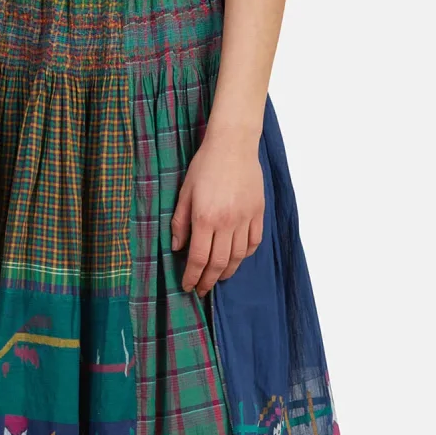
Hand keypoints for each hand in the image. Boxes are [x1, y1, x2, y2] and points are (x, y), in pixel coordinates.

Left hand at [171, 128, 264, 295]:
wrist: (233, 144)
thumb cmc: (205, 166)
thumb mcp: (185, 193)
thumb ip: (180, 223)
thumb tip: (177, 248)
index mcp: (205, 218)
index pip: (198, 258)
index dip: (192, 277)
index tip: (188, 287)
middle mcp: (226, 223)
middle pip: (218, 263)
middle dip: (208, 281)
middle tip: (202, 290)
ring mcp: (245, 218)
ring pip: (238, 257)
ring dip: (227, 272)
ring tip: (218, 277)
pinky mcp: (258, 212)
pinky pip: (254, 242)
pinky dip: (245, 255)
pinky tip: (237, 258)